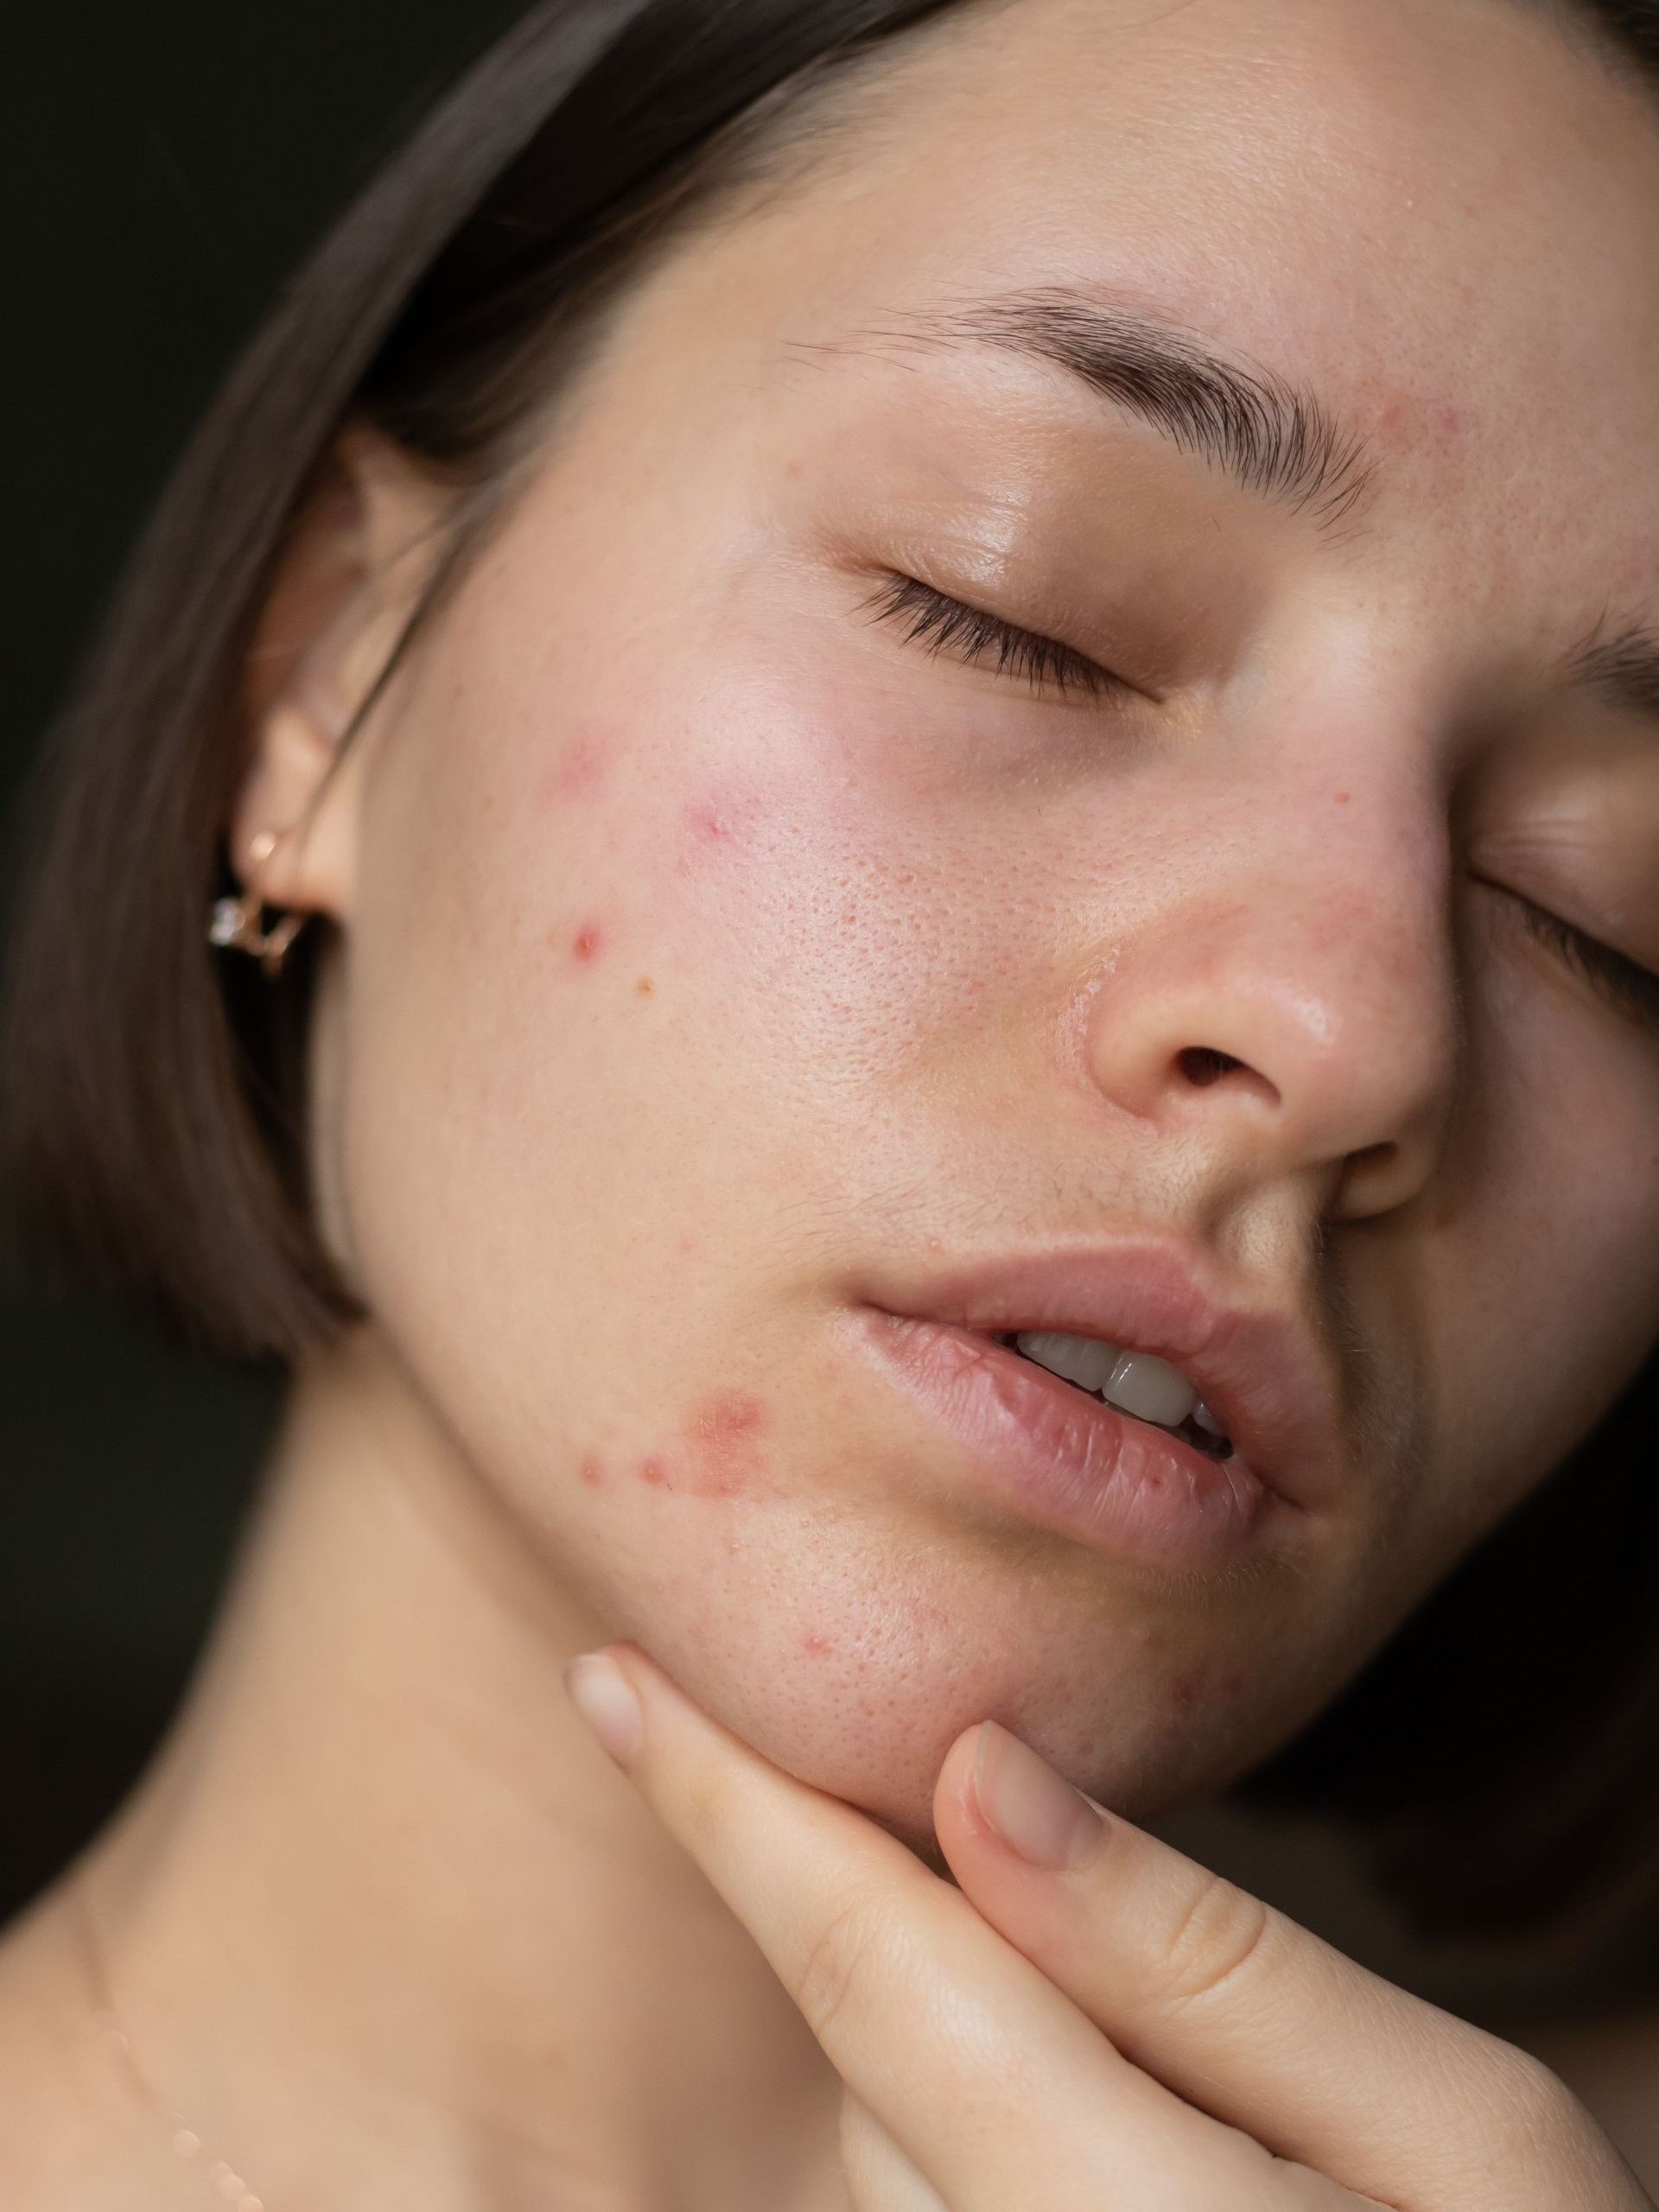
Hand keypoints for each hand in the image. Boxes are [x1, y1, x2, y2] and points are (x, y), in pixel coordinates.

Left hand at [564, 1643, 1653, 2211]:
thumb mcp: (1452, 2134)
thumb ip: (1200, 1959)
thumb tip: (979, 1772)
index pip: (864, 1966)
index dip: (725, 1804)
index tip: (612, 1678)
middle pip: (879, 2041)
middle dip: (926, 1909)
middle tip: (1093, 1895)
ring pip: (894, 2124)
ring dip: (979, 2041)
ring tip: (1202, 2091)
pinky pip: (929, 2200)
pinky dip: (982, 2120)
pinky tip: (1153, 2142)